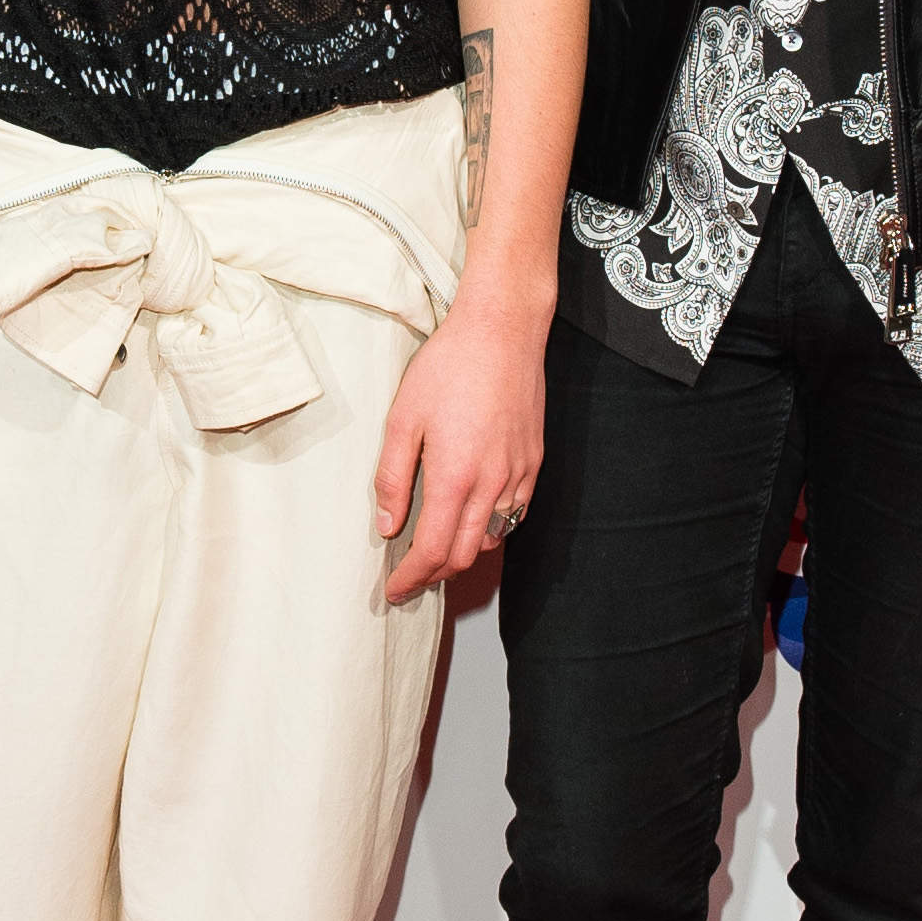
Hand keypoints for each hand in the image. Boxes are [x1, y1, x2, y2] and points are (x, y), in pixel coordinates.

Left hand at [373, 295, 545, 604]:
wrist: (503, 331)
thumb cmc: (449, 366)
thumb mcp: (403, 419)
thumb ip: (394, 478)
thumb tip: (387, 525)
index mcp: (456, 477)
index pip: (433, 551)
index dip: (411, 577)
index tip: (394, 589)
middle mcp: (493, 484)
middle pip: (465, 556)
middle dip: (434, 574)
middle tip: (409, 577)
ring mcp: (518, 475)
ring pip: (493, 539)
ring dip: (463, 554)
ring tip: (435, 549)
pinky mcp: (533, 462)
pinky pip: (514, 514)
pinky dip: (491, 530)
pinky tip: (471, 518)